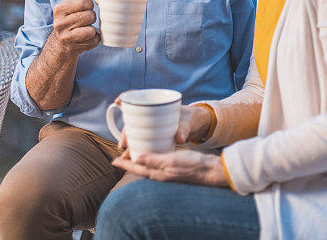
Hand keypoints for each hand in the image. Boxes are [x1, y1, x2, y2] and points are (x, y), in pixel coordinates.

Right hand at [47, 0, 100, 56]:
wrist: (62, 41)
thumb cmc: (71, 16)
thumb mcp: (73, 1)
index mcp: (59, 9)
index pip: (82, 2)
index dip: (89, 3)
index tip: (86, 6)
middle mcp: (59, 23)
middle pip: (89, 16)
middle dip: (92, 16)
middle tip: (86, 18)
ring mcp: (66, 37)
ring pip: (91, 30)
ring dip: (93, 27)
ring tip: (86, 27)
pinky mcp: (74, 48)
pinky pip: (94, 41)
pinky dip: (95, 38)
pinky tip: (87, 37)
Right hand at [112, 99, 212, 147]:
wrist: (195, 125)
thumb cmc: (190, 120)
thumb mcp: (188, 123)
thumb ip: (184, 130)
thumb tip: (179, 139)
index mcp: (157, 104)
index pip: (138, 96)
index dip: (127, 97)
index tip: (119, 100)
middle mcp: (150, 114)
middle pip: (133, 119)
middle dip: (125, 131)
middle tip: (123, 143)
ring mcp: (150, 124)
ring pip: (135, 131)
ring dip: (128, 142)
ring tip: (126, 154)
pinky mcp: (153, 134)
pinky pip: (141, 140)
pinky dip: (136, 147)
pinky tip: (132, 157)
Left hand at [112, 148, 228, 186]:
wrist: (212, 170)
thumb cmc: (193, 165)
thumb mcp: (171, 160)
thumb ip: (154, 159)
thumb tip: (135, 159)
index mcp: (159, 173)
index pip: (137, 169)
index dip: (125, 165)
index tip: (114, 161)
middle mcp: (162, 173)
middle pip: (142, 168)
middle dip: (131, 163)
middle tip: (121, 156)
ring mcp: (170, 171)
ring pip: (150, 165)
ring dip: (141, 160)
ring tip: (135, 153)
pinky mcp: (176, 167)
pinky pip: (160, 162)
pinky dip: (153, 157)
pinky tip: (155, 152)